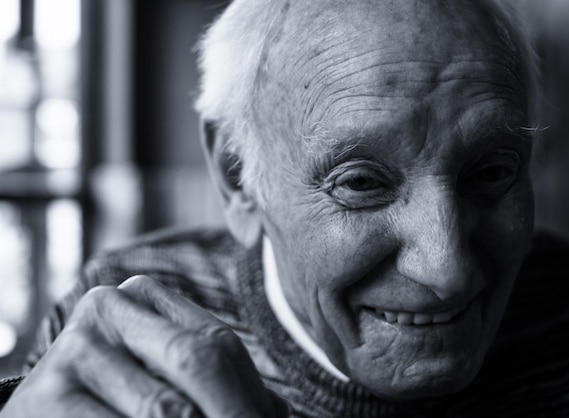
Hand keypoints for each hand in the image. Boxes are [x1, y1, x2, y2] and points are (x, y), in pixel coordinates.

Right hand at [1, 275, 288, 417]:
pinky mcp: (44, 393)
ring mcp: (75, 344)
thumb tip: (281, 414)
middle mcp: (109, 305)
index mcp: (147, 294)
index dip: (247, 397)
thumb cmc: (124, 399)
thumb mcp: (177, 383)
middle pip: (197, 360)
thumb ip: (223, 384)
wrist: (53, 413)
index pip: (218, 347)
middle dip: (229, 411)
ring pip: (164, 407)